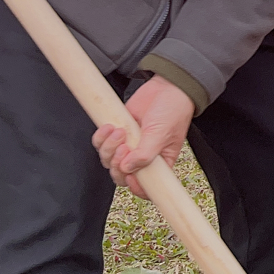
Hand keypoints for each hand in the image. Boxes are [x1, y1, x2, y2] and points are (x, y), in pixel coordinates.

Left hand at [91, 75, 194, 199]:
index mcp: (159, 164)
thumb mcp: (162, 134)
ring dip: (109, 147)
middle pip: (120, 175)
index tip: (131, 176)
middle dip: (117, 164)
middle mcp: (142, 157)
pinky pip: (100, 144)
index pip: (145, 187)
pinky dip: (101, 137)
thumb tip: (127, 168)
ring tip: (120, 131)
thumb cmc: (173, 111)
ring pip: (108, 160)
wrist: (166, 87)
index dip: (135, 186)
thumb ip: (145, 154)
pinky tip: (111, 126)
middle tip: (125, 148)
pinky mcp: (117, 133)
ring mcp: (128, 146)